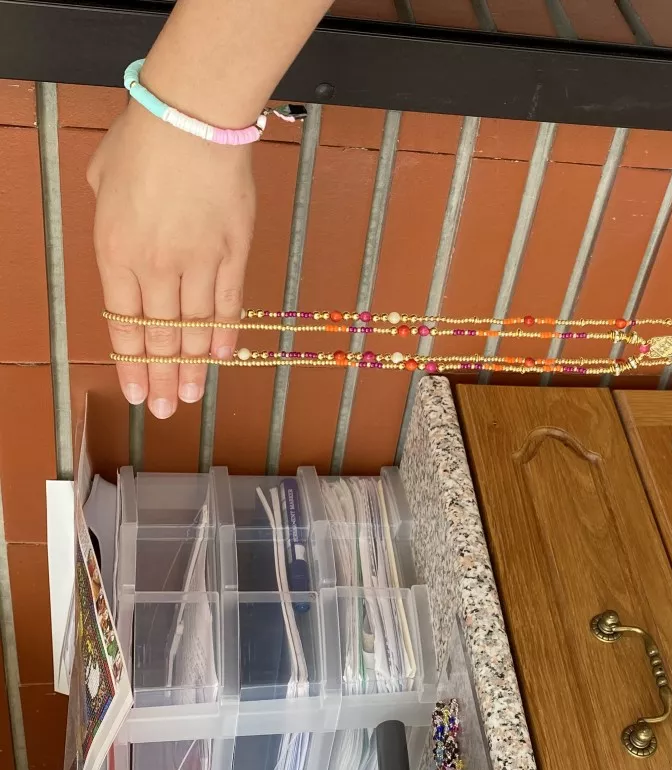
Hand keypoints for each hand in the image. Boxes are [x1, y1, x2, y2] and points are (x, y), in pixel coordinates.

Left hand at [87, 102, 254, 418]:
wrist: (192, 122)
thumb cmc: (142, 141)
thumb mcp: (101, 181)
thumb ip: (109, 218)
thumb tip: (123, 231)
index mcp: (115, 252)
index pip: (125, 324)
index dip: (132, 364)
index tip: (136, 393)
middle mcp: (155, 268)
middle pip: (161, 335)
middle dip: (163, 376)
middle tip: (166, 409)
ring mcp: (198, 263)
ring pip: (195, 327)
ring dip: (193, 365)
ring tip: (192, 396)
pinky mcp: (233, 254)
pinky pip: (229, 304)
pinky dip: (225, 333)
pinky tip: (221, 357)